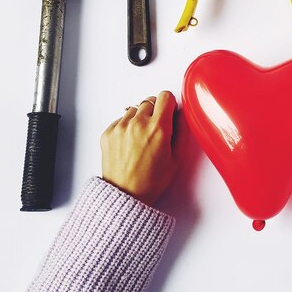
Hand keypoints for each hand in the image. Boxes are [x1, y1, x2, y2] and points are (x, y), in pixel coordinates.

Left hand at [101, 91, 177, 206]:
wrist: (125, 195)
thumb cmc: (151, 181)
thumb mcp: (177, 158)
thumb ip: (182, 131)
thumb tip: (182, 115)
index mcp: (158, 128)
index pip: (165, 96)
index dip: (169, 104)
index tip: (169, 113)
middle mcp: (138, 123)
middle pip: (150, 101)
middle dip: (155, 112)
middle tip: (156, 129)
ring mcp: (121, 127)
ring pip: (135, 109)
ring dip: (140, 118)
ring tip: (142, 138)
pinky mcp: (108, 132)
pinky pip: (121, 120)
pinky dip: (126, 127)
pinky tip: (131, 143)